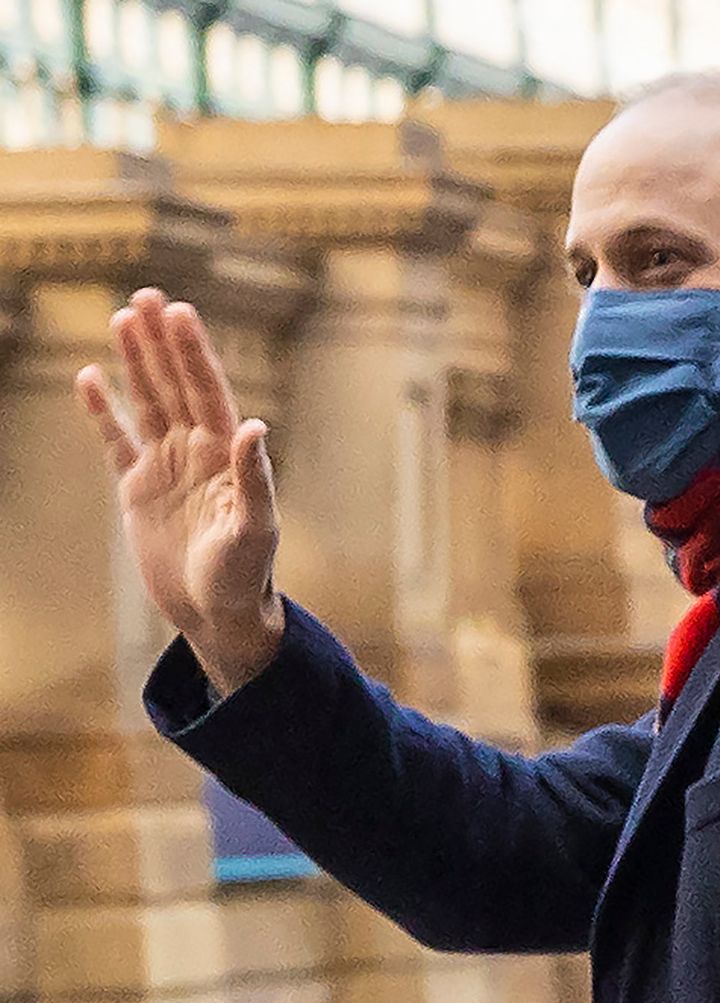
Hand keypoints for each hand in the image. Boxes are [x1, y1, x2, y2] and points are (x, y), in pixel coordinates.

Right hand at [76, 289, 283, 696]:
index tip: (179, 312)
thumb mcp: (255, 529)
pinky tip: (90, 378)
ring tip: (123, 317)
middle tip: (147, 297)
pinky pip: (117, 441)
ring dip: (135, 362)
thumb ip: (255, 478)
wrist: (217, 616)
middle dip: (162, 343)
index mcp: (227, 457)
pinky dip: (103, 412)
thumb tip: (256, 426)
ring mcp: (166, 467)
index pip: (208, 392)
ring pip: (147, 402)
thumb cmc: (245, 576)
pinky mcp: (138, 489)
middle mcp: (197, 453)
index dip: (193, 354)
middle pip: (175, 385)